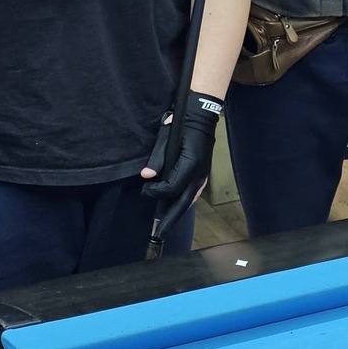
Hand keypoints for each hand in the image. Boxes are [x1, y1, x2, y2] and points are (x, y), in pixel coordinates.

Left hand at [141, 94, 222, 238]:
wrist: (201, 115)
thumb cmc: (181, 124)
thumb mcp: (165, 138)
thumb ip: (157, 159)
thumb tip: (146, 176)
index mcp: (190, 165)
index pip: (171, 188)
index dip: (155, 193)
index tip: (144, 190)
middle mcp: (199, 173)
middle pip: (183, 203)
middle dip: (170, 219)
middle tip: (159, 233)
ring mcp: (203, 174)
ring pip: (190, 199)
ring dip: (177, 212)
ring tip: (166, 223)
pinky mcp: (203, 173)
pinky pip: (193, 193)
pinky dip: (184, 202)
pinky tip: (176, 206)